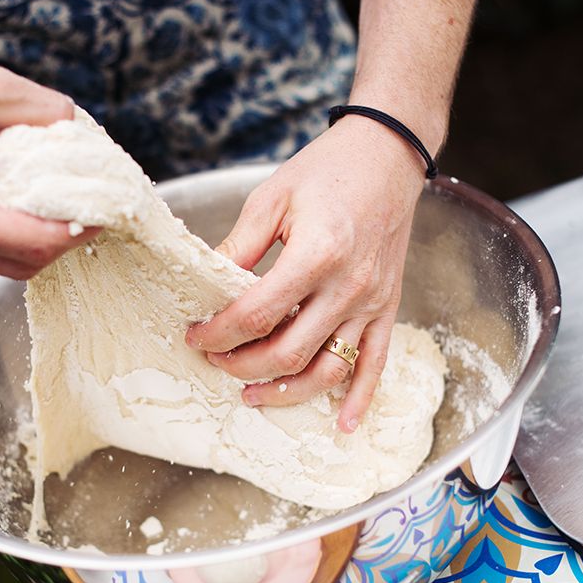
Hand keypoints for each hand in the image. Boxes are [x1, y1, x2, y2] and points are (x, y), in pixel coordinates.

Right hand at [0, 28, 94, 278]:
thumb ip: (48, 115)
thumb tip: (86, 138)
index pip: (34, 244)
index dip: (79, 230)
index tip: (108, 209)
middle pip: (22, 266)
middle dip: (63, 241)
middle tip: (94, 208)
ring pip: (2, 263)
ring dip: (37, 238)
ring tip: (66, 203)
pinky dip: (10, 230)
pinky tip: (28, 199)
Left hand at [186, 116, 430, 431]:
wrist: (388, 156)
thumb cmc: (327, 172)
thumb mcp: (271, 200)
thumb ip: (239, 248)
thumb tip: (206, 287)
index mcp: (316, 255)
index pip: (257, 315)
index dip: (218, 333)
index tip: (195, 335)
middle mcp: (348, 286)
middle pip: (288, 351)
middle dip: (242, 365)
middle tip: (214, 360)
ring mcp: (372, 302)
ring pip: (328, 369)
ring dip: (286, 390)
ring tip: (251, 394)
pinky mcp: (387, 307)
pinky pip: (375, 363)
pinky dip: (359, 397)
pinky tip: (343, 425)